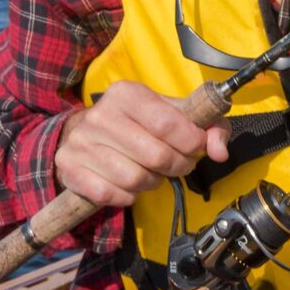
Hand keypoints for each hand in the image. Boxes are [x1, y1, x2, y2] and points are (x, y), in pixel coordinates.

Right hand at [54, 80, 229, 207]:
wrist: (81, 133)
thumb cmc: (137, 122)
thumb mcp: (172, 113)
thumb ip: (207, 126)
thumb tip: (220, 152)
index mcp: (126, 93)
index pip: (167, 123)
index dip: (191, 141)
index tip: (197, 146)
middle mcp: (100, 115)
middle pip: (156, 155)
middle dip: (177, 165)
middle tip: (179, 164)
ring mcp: (81, 143)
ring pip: (135, 178)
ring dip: (153, 182)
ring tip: (153, 172)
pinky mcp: (70, 169)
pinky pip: (112, 195)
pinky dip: (129, 196)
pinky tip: (130, 184)